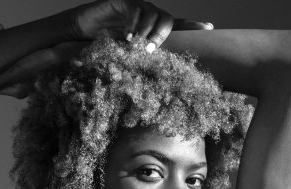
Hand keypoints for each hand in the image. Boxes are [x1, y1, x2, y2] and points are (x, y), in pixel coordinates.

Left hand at [0, 40, 87, 97]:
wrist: (64, 48)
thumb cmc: (41, 61)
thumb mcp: (16, 72)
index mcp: (16, 89)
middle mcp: (20, 82)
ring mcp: (25, 70)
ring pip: (4, 58)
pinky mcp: (29, 59)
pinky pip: (14, 52)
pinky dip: (7, 42)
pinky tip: (2, 29)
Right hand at [71, 0, 212, 49]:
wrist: (80, 32)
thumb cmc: (104, 48)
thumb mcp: (125, 58)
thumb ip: (140, 62)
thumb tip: (157, 79)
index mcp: (153, 28)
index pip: (177, 25)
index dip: (193, 26)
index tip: (210, 27)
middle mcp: (149, 14)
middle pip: (168, 20)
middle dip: (163, 36)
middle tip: (152, 50)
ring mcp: (137, 6)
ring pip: (152, 14)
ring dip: (147, 32)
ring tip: (138, 46)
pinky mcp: (123, 1)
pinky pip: (135, 10)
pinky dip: (133, 25)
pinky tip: (126, 37)